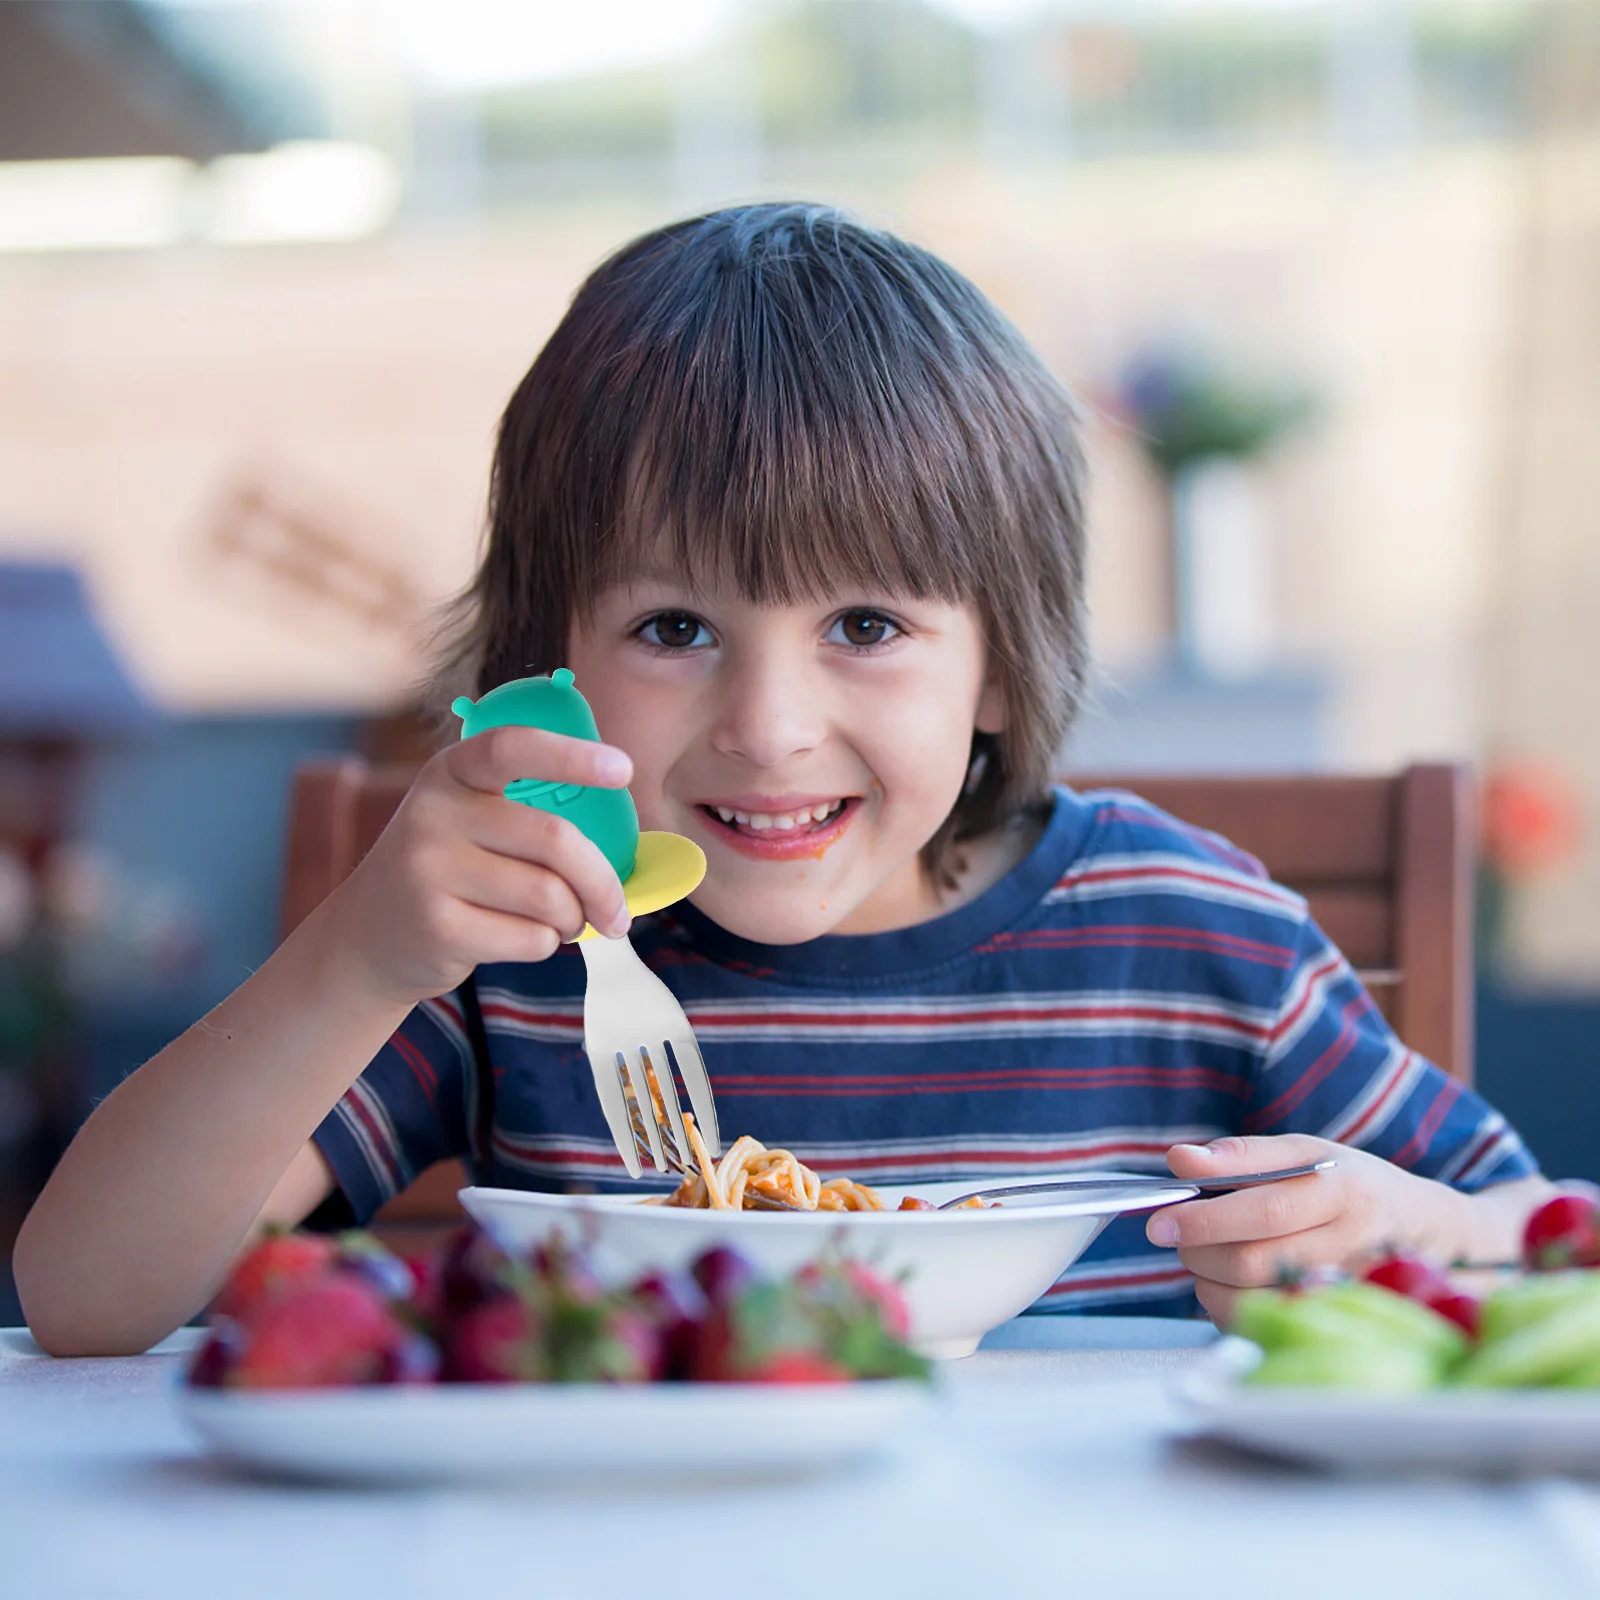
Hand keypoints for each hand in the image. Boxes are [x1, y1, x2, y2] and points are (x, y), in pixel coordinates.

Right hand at [315, 725, 635, 1005]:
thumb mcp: (470, 821)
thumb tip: (625, 856)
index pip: (512, 748)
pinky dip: (545, 945)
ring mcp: (428, 870)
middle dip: (602, 883)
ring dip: (573, 920)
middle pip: (554, 840)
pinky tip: (520, 938)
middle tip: (617, 913)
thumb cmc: (451, 871)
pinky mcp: (437, 927)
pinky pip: (530, 939)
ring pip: (549, 896)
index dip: (571, 756)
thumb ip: (529, 818)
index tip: (624, 769)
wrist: (368, 935)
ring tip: (562, 923)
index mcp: (452, 772)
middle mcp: (434, 813)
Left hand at [1145, 1134, 1472, 1325]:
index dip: (1205, 1219)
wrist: (1430, 1236)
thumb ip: (1241, 1155)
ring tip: (1206, 1256)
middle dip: (1198, 1250)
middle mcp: (1352, 1248)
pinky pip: (1264, 1326)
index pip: (1264, 1211)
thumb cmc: (1353, 1187)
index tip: (1161, 1221)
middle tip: (1178, 1234)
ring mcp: (1347, 1297)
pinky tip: (1232, 1283)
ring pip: (1254, 1301)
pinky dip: (1229, 1307)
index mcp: (1343, 1193)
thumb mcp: (1307, 1152)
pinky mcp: (1336, 1327)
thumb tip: (1179, 1160)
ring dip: (1208, 1281)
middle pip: (1253, 1262)